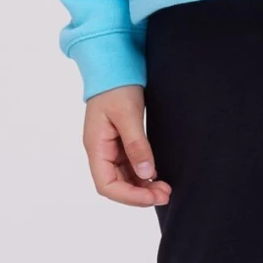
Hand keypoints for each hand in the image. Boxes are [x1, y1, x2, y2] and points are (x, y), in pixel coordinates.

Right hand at [82, 85, 171, 207]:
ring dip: (143, 186)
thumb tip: (147, 172)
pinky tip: (158, 175)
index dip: (129, 196)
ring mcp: (111, 148)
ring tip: (166, 188)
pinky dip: (143, 174)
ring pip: (125, 178)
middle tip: (166, 193)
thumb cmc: (116, 86)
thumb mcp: (128, 115)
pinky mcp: (121, 143)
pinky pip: (131, 166)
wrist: (115, 66)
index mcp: (96, 146)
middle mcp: (101, 151)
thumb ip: (136, 145)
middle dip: (140, 194)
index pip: (107, 185)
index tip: (152, 197)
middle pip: (116, 185)